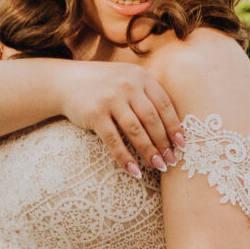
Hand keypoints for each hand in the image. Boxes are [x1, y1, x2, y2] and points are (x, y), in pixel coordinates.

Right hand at [58, 60, 184, 181]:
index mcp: (141, 77)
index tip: (182, 145)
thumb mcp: (127, 80)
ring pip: (136, 131)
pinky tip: (133, 170)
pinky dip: (125, 157)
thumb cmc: (104, 85)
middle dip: (164, 143)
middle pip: (152, 119)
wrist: (66, 81)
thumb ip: (147, 95)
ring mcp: (110, 99)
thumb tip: (172, 127)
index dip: (175, 126)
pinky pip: (113, 140)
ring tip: (158, 166)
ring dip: (149, 151)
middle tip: (171, 161)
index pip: (164, 105)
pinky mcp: (95, 114)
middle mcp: (128, 85)